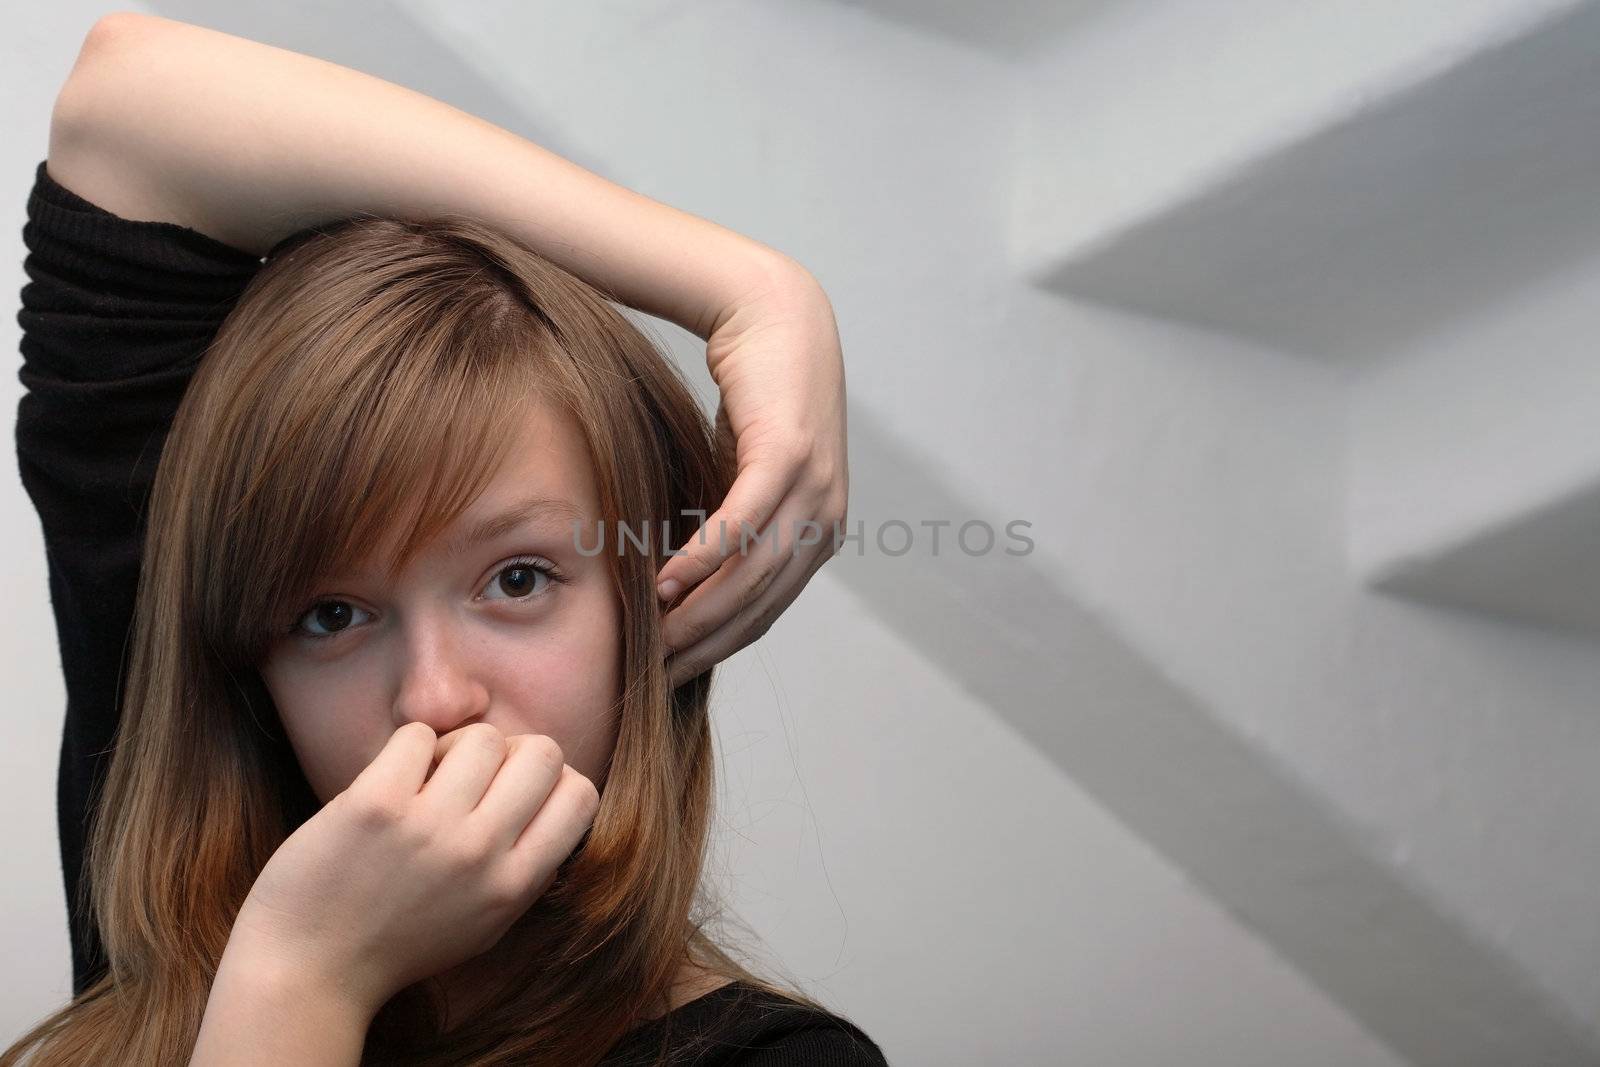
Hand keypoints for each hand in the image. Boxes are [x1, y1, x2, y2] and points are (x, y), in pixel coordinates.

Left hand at [223, 722, 598, 1017]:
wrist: (307, 971)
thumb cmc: (397, 944)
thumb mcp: (485, 923)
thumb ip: (527, 869)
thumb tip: (553, 797)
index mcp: (513, 885)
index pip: (580, 795)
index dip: (553, 781)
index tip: (514, 792)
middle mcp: (480, 854)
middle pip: (543, 752)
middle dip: (512, 753)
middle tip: (473, 777)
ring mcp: (429, 827)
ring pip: (483, 736)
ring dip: (455, 746)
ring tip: (426, 777)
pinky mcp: (375, 804)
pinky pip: (418, 735)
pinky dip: (408, 748)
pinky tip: (390, 780)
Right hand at [656, 269, 848, 686]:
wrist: (772, 313)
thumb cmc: (750, 395)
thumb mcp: (739, 474)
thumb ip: (725, 526)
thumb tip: (679, 582)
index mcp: (819, 533)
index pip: (766, 611)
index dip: (717, 648)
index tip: (669, 674)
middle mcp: (826, 519)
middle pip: (759, 605)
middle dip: (704, 645)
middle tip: (651, 674)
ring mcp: (814, 489)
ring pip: (752, 574)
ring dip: (698, 613)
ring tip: (650, 639)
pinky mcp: (787, 456)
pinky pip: (741, 525)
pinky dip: (702, 561)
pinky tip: (665, 584)